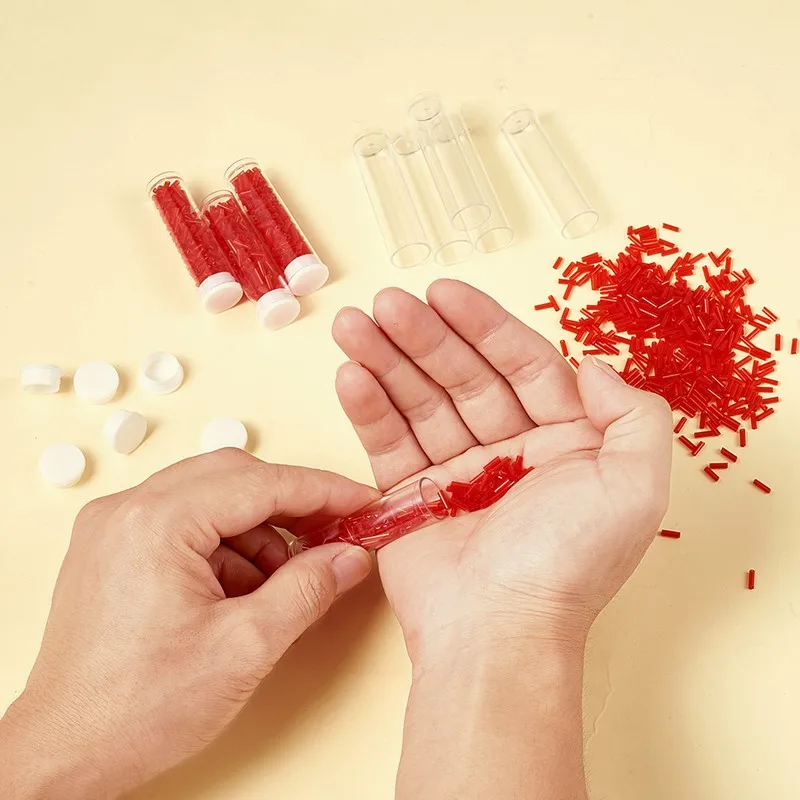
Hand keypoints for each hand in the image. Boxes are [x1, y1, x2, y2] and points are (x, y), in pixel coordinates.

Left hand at [0, 451, 374, 799]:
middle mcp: (128, 509)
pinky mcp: (113, 546)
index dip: (322, 490)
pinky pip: (185, 520)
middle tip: (334, 533)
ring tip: (283, 580)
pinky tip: (243, 587)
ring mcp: (115, 526)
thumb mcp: (245, 647)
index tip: (361, 502)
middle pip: (234, 477)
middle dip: (290, 505)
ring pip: (211, 496)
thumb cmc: (137, 709)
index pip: (261, 482)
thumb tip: (351, 555)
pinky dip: (225, 544)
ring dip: (257, 528)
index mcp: (156, 522)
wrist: (65, 753)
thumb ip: (308, 589)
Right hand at [333, 279, 671, 661]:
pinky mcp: (413, 497)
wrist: (497, 635)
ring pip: (419, 402)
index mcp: (564, 443)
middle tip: (385, 303)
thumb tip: (593, 365)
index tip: (444, 293)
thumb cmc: (566, 565)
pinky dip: (368, 409)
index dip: (484, 326)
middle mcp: (511, 452)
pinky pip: (389, 442)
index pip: (522, 366)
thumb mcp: (634, 487)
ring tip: (353, 326)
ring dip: (385, 360)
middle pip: (463, 376)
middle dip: (424, 337)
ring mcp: (458, 473)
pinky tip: (350, 374)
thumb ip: (635, 415)